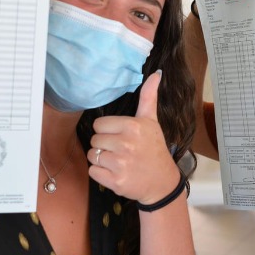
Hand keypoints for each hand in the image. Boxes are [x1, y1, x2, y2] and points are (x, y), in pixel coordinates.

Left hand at [87, 72, 179, 202]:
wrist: (162, 181)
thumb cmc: (154, 148)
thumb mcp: (152, 121)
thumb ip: (149, 96)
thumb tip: (156, 73)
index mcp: (133, 126)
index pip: (99, 124)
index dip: (107, 131)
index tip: (120, 136)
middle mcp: (126, 144)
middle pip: (94, 140)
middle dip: (104, 145)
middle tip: (121, 150)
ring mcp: (120, 164)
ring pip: (92, 156)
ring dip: (101, 160)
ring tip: (118, 161)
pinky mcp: (115, 181)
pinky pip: (93, 172)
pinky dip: (100, 174)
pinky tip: (115, 172)